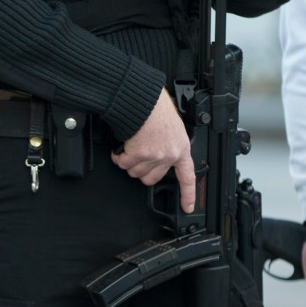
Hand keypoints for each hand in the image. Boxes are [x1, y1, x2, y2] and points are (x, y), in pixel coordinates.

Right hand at [111, 89, 195, 212]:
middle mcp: (169, 155)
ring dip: (128, 163)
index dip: (188, 194)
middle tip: (138, 160)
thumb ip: (170, 144)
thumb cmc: (157, 108)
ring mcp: (154, 156)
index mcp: (181, 148)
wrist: (144, 100)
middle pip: (152, 179)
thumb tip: (162, 154)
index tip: (187, 207)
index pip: (187, 177)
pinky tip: (120, 149)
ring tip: (129, 148)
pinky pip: (123, 164)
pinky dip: (118, 157)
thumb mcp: (173, 128)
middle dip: (141, 172)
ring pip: (135, 172)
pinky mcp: (139, 154)